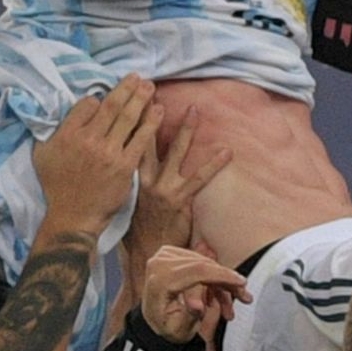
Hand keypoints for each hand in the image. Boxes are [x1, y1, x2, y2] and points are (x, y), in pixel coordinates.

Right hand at [34, 76, 159, 234]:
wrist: (74, 216)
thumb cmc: (57, 186)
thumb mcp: (43, 155)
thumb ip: (52, 131)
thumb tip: (64, 112)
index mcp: (67, 135)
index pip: (87, 105)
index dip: (98, 97)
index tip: (105, 96)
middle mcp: (88, 140)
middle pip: (111, 106)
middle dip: (126, 88)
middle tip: (138, 77)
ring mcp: (108, 153)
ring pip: (127, 119)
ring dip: (141, 99)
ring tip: (150, 87)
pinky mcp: (125, 166)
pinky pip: (140, 139)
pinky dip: (150, 123)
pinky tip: (158, 111)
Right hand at [126, 105, 231, 253]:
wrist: (146, 258)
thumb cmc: (136, 236)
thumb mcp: (125, 208)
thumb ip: (130, 187)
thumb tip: (127, 172)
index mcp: (130, 180)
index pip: (129, 144)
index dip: (132, 122)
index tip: (134, 101)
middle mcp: (144, 180)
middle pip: (146, 140)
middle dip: (151, 115)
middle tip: (154, 92)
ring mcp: (163, 188)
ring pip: (175, 152)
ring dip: (186, 129)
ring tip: (196, 110)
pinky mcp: (180, 199)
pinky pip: (199, 177)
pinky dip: (213, 163)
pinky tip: (226, 150)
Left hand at [140, 245, 250, 344]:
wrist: (154, 320)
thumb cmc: (166, 327)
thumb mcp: (178, 330)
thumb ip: (189, 317)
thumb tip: (197, 307)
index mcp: (158, 281)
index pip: (197, 271)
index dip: (223, 276)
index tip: (242, 283)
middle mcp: (160, 263)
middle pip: (204, 267)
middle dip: (228, 283)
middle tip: (245, 298)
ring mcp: (166, 255)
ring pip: (206, 265)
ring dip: (222, 285)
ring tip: (230, 308)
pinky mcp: (173, 253)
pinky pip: (201, 264)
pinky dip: (213, 280)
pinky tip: (217, 300)